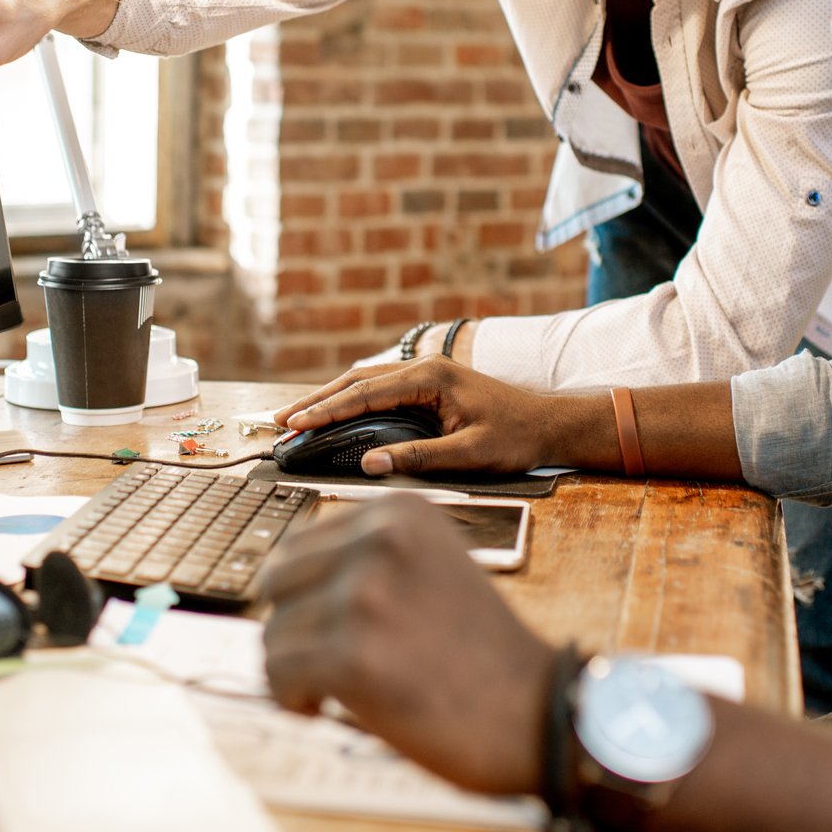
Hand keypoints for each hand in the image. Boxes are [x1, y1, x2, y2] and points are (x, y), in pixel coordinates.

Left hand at [262, 497, 552, 794]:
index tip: (331, 628)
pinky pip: (278, 673)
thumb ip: (368, 560)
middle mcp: (380, 540)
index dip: (305, 596)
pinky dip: (293, 698)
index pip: (300, 543)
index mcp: (400, 512)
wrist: (537, 713)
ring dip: (296, 670)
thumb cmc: (481, 654)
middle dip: (294, 627)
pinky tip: (324, 707)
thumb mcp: (430, 569)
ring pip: (273, 632)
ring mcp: (365, 594)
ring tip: (337, 689)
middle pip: (278, 582)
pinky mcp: (352, 654)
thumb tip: (285, 579)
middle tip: (326, 661)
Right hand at [271, 356, 612, 476]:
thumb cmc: (517, 439)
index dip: (326, 410)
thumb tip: (370, 463)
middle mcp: (424, 368)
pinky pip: (379, 391)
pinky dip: (351, 401)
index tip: (296, 424)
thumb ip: (419, 457)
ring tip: (296, 417)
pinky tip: (334, 414)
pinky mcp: (428, 387)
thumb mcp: (470, 454)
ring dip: (330, 399)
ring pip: (365, 383)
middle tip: (280, 421)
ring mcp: (426, 375)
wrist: (551, 425)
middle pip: (357, 381)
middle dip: (317, 401)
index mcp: (431, 377)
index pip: (366, 393)